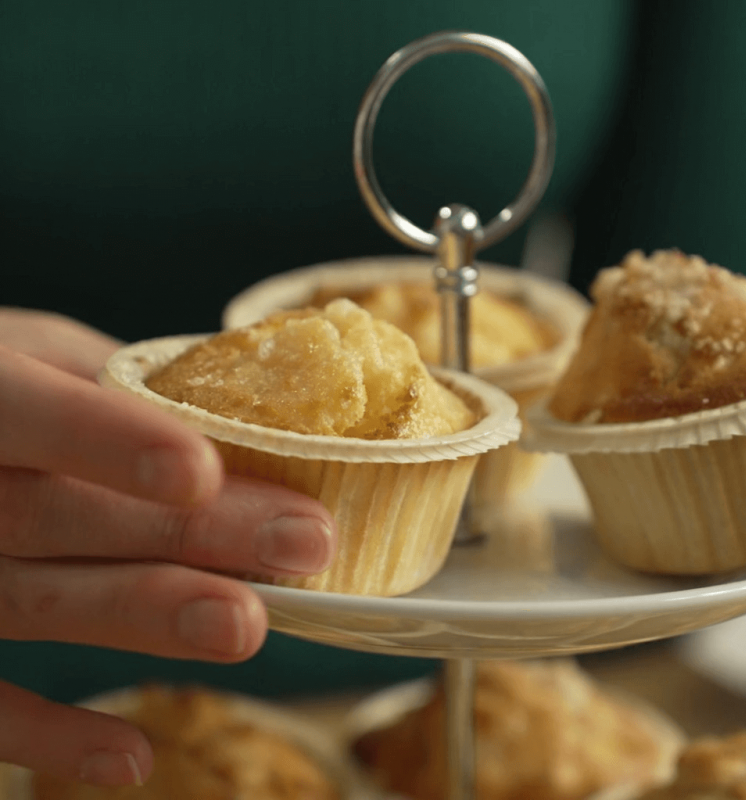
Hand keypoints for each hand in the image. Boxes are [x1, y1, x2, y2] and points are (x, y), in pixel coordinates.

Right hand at [0, 309, 336, 786]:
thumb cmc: (7, 389)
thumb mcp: (44, 356)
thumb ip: (126, 385)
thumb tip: (268, 408)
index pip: (35, 412)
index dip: (112, 442)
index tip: (204, 473)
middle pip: (61, 514)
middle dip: (187, 534)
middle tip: (304, 544)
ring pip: (36, 601)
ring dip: (147, 617)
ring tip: (246, 627)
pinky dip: (48, 735)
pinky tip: (133, 759)